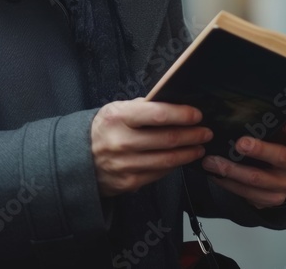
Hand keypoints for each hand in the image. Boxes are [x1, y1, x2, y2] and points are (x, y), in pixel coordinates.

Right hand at [91, 98, 212, 196]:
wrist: (79, 159)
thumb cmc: (105, 129)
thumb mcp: (116, 110)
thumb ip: (143, 107)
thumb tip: (174, 103)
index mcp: (118, 117)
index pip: (158, 114)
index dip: (182, 114)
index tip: (198, 114)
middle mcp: (122, 142)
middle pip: (168, 139)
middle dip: (193, 135)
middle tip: (206, 132)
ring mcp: (125, 165)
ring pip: (168, 159)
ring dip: (189, 152)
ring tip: (199, 146)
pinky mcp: (129, 182)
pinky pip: (160, 173)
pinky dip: (174, 165)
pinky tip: (182, 158)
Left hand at [201, 118, 285, 208]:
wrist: (280, 177)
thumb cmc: (273, 146)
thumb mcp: (276, 134)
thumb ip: (266, 125)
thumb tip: (239, 110)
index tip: (285, 121)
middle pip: (280, 157)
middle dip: (259, 150)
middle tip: (240, 144)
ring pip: (257, 179)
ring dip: (232, 170)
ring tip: (211, 161)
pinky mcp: (273, 199)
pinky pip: (248, 194)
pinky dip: (229, 184)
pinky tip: (215, 174)